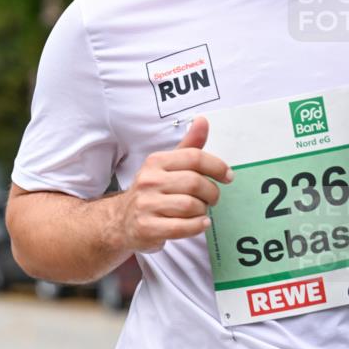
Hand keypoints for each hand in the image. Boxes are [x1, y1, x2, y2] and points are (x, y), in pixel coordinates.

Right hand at [118, 117, 233, 252]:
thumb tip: (202, 121)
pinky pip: (183, 227)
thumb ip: (187, 147)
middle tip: (212, 199)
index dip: (217, 167)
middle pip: (195, 183)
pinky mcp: (147, 227)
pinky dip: (196, 226)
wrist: (121, 221)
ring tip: (199, 211)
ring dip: (203, 211)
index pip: (195, 157)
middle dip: (212, 193)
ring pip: (191, 206)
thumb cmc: (150, 192)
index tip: (227, 176)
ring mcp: (146, 205)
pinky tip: (198, 223)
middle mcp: (149, 181)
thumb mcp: (165, 167)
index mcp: (155, 162)